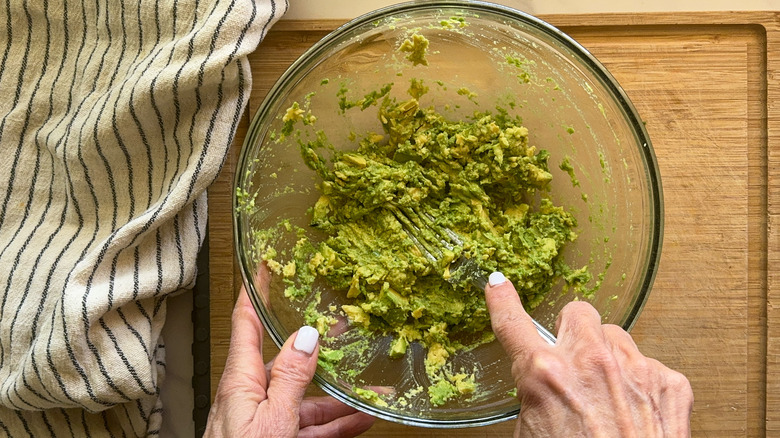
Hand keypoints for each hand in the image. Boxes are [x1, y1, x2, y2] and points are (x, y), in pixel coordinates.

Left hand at [204, 282, 374, 437]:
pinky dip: (336, 422)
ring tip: (369, 388)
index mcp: (240, 381)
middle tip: (341, 330)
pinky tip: (360, 417)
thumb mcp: (272, 417)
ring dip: (338, 396)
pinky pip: (310, 425)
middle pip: (286, 361)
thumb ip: (290, 378)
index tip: (263, 267)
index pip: (245, 323)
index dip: (254, 292)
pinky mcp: (275, 437)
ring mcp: (263, 419)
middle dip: (317, 347)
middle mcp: (250, 396)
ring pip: (306, 398)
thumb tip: (306, 336)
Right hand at [484, 272, 692, 436]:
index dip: (502, 300)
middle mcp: (590, 361)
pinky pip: (650, 365)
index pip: (513, 324)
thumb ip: (535, 396)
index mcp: (545, 375)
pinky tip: (638, 411)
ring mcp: (634, 368)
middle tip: (576, 360)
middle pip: (578, 312)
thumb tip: (537, 386)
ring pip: (617, 336)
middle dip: (575, 332)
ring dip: (610, 357)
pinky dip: (643, 384)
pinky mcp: (669, 382)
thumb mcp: (532, 434)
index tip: (497, 285)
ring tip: (610, 395)